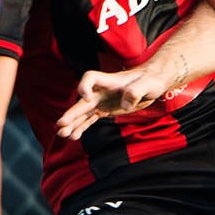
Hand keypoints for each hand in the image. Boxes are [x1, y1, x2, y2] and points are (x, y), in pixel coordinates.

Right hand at [55, 65, 174, 139]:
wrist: (152, 83)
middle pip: (83, 101)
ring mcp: (102, 101)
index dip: (85, 86)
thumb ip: (135, 91)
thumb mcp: (148, 84)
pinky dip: (82, 127)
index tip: (86, 97)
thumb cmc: (151, 80)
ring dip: (73, 123)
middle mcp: (102, 90)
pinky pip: (90, 119)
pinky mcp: (105, 110)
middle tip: (61, 124)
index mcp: (110, 80)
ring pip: (84, 113)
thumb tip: (125, 104)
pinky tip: (73, 136)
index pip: (90, 78)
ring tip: (62, 135)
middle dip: (72, 113)